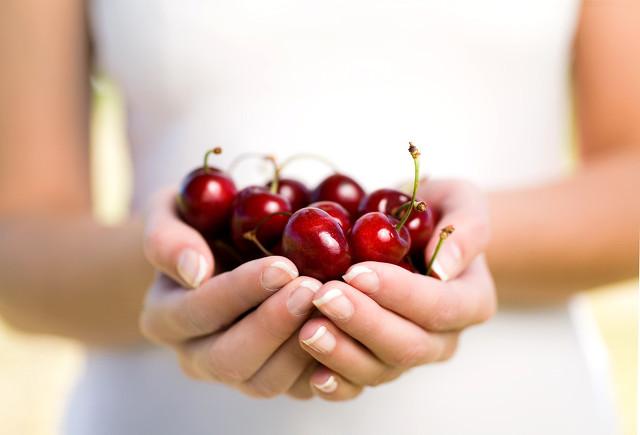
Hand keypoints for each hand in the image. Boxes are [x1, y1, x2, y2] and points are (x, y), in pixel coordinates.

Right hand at [140, 189, 319, 398]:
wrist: (220, 248)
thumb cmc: (197, 225)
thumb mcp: (168, 215)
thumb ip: (167, 239)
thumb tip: (195, 270)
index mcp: (165, 316)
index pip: (198, 312)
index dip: (240, 292)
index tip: (282, 266)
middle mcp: (195, 354)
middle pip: (229, 360)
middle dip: (273, 325)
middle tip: (311, 288)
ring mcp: (234, 373)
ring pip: (264, 382)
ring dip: (300, 347)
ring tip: (329, 304)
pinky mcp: (270, 378)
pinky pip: (296, 389)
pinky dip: (321, 365)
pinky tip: (341, 328)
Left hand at [291, 180, 495, 399]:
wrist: (408, 233)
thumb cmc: (434, 213)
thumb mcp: (460, 200)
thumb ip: (467, 227)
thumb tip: (443, 267)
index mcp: (470, 301)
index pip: (440, 307)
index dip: (400, 294)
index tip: (357, 272)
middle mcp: (442, 338)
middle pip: (407, 346)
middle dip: (363, 323)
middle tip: (324, 297)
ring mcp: (407, 357)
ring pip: (379, 370)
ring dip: (342, 354)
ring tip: (307, 330)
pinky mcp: (374, 364)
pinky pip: (357, 386)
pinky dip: (335, 384)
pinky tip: (311, 374)